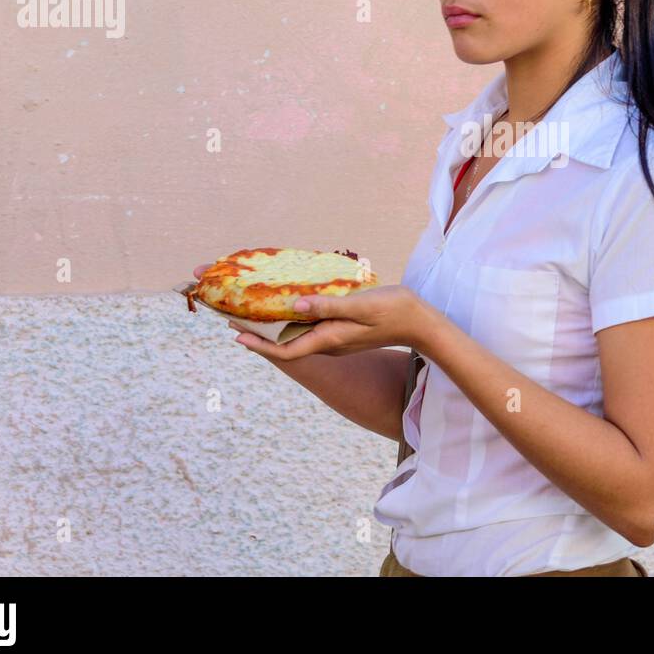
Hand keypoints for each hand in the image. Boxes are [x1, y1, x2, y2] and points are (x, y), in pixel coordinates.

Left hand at [224, 282, 435, 361]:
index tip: (236, 334)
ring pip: (296, 334)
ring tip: (252, 307)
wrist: (421, 323)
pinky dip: (292, 317)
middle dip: (258, 331)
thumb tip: (295, 304)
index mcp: (329, 339)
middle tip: (232, 314)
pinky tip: (288, 302)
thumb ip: (328, 306)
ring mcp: (334, 338)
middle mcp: (327, 343)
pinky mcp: (341, 331)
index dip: (258, 345)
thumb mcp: (361, 306)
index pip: (285, 350)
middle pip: (285, 342)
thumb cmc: (394, 312)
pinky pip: (309, 326)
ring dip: (273, 323)